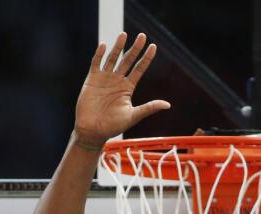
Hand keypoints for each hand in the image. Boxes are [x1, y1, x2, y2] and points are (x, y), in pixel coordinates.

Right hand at [76, 33, 170, 149]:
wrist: (92, 131)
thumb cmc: (113, 126)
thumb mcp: (133, 116)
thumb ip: (149, 108)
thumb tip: (168, 105)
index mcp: (128, 87)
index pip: (139, 69)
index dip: (146, 58)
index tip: (153, 46)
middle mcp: (117, 80)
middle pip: (128, 60)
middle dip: (135, 48)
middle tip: (142, 35)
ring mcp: (104, 78)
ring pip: (113, 58)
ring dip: (118, 47)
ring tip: (124, 35)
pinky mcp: (92, 79)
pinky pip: (96, 63)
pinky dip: (99, 54)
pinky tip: (104, 45)